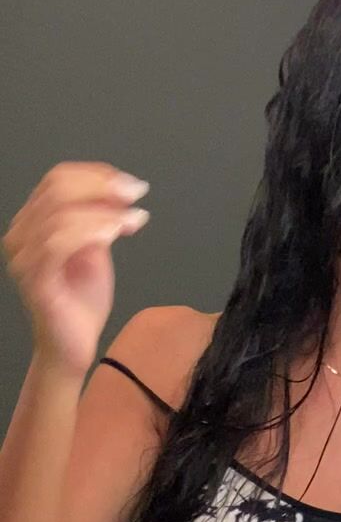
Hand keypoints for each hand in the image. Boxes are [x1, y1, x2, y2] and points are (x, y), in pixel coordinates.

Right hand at [2, 161, 149, 379]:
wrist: (74, 346)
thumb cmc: (81, 304)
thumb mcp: (95, 250)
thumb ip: (98, 220)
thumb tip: (117, 192)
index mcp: (34, 222)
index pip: (58, 180)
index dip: (96, 175)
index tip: (129, 184)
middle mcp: (22, 234)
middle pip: (57, 188)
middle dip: (102, 187)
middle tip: (135, 195)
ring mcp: (24, 256)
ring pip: (59, 212)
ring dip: (103, 211)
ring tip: (131, 220)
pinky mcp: (34, 279)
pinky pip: (57, 242)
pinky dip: (90, 231)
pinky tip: (114, 233)